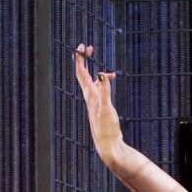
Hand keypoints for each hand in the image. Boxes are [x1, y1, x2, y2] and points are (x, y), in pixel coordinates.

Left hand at [73, 44, 126, 164]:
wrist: (108, 145)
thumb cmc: (106, 129)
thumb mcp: (107, 107)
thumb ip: (105, 90)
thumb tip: (101, 74)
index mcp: (89, 95)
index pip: (81, 73)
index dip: (80, 59)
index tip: (81, 46)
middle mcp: (89, 97)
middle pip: (83, 75)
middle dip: (85, 61)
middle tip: (88, 48)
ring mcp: (94, 102)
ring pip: (92, 83)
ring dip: (97, 73)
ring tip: (110, 72)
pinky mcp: (100, 107)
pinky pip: (99, 90)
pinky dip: (104, 83)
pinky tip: (111, 84)